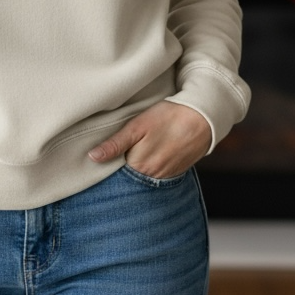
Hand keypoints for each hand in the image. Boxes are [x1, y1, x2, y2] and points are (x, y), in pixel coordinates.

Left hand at [87, 101, 211, 178]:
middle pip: (129, 177)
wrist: (202, 117)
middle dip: (120, 170)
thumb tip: (92, 157)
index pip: (115, 174)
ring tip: (133, 153)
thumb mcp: (137, 126)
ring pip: (144, 176)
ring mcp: (166, 176)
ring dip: (136, 169)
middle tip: (114, 156)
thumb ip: (115, 144)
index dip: (107, 166)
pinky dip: (151, 167)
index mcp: (140, 166)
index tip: (98, 160)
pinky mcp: (176, 171)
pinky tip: (150, 155)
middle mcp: (153, 176)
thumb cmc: (167, 117)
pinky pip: (158, 174)